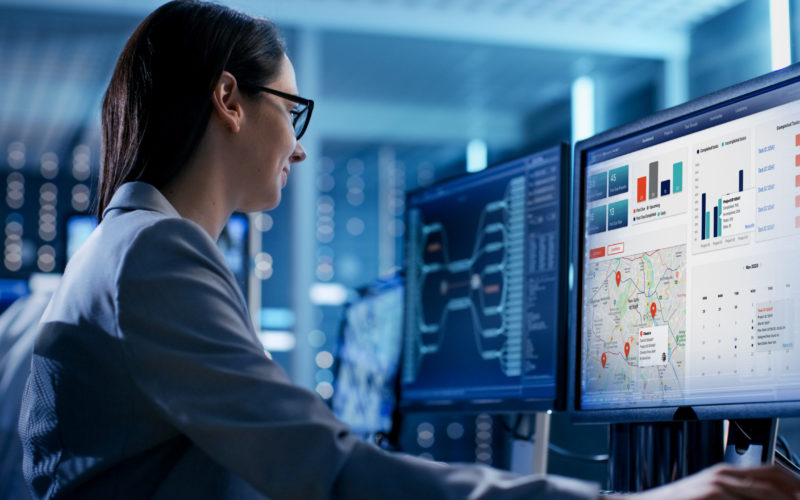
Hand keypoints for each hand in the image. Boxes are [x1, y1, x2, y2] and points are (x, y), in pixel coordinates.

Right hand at [605, 463, 799, 499]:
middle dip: (794, 494)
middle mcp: (724, 475)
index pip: (774, 471)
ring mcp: (718, 485)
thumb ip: (735, 494)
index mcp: (727, 472)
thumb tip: (768, 497)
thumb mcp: (710, 495)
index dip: (795, 482)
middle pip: (775, 482)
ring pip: (766, 494)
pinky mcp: (711, 496)